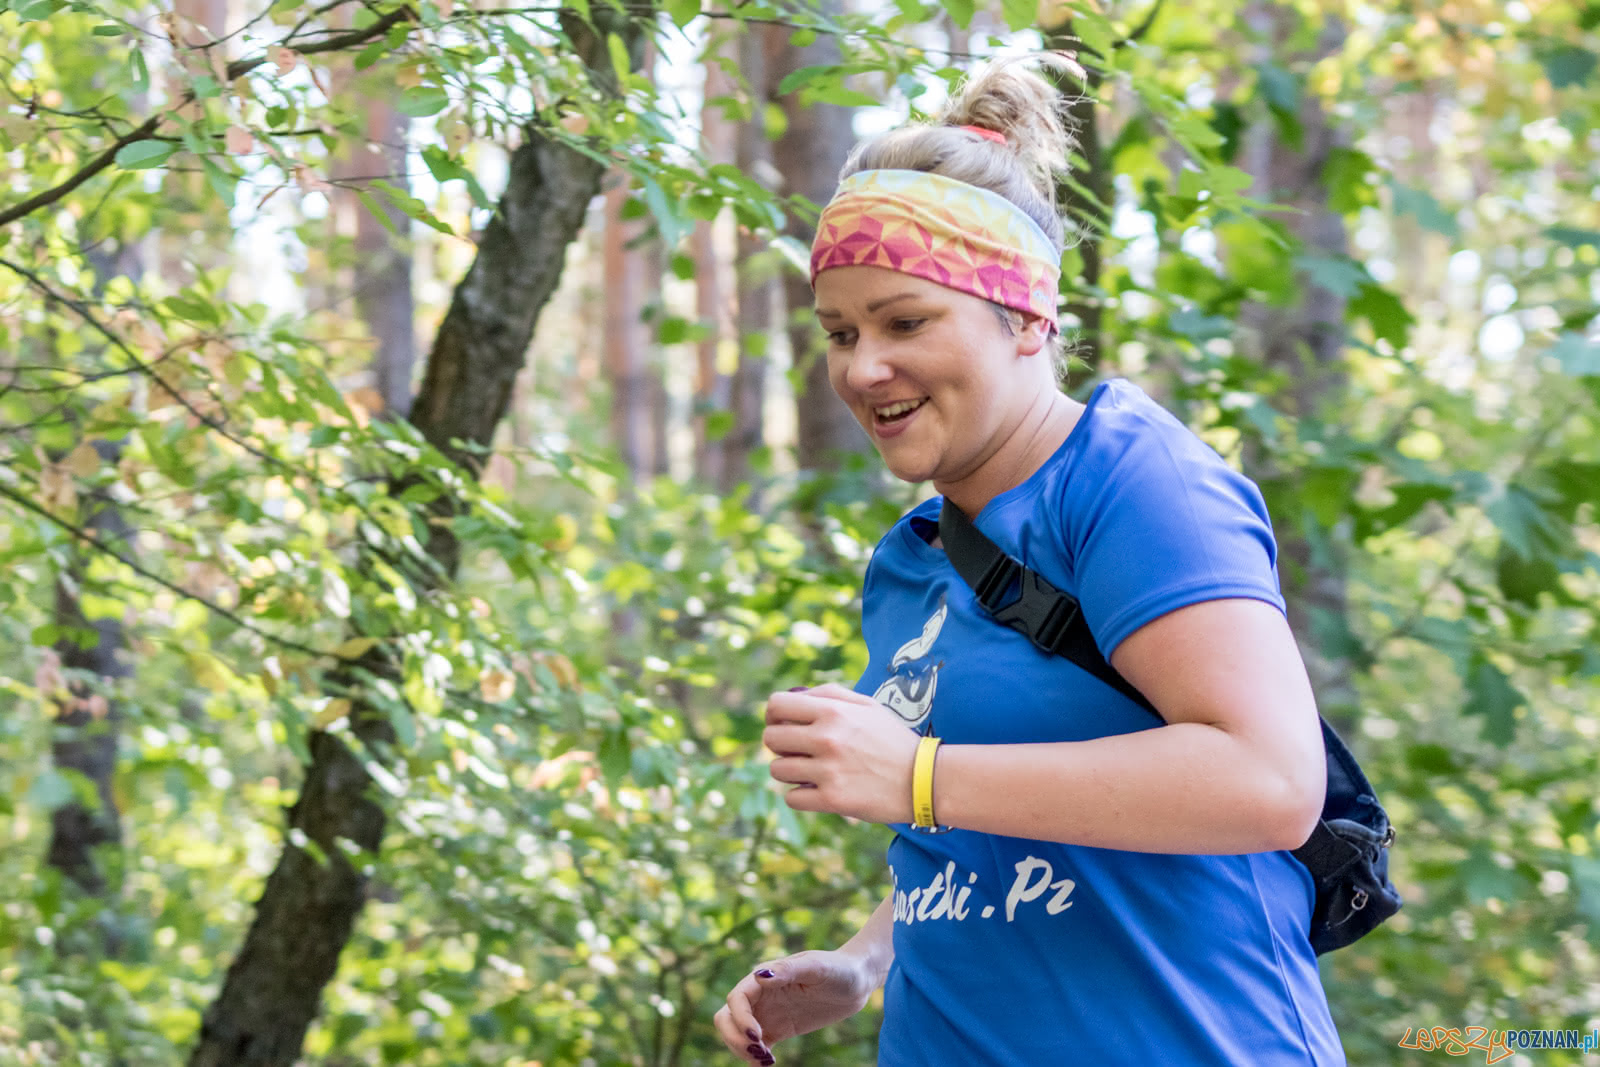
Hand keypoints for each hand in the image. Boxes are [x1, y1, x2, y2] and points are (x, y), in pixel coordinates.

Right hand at [712, 949, 876, 1063]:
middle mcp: (761, 995)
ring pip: (736, 1034)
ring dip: (742, 1050)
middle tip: (757, 1051)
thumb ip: (788, 970)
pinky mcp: (778, 1029)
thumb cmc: (838, 968)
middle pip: (727, 1017)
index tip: (757, 1036)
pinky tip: (768, 1064)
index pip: (736, 998)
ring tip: (766, 1061)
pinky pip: (756, 1046)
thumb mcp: (817, 967)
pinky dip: (755, 1058)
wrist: (856, 982)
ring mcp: (768, 1013)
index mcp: (766, 976)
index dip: (739, 1019)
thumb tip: (759, 976)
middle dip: (733, 1037)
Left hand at [763, 683, 920, 823]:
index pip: (776, 705)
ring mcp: (828, 770)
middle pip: (771, 738)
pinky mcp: (832, 800)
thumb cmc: (892, 740)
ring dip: (790, 771)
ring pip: (777, 769)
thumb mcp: (867, 705)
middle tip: (799, 750)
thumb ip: (829, 694)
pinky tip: (818, 790)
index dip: (774, 714)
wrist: (923, 779)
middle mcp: (826, 738)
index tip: (784, 724)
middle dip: (781, 744)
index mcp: (833, 711)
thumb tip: (795, 697)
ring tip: (811, 771)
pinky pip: (792, 797)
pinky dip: (801, 795)